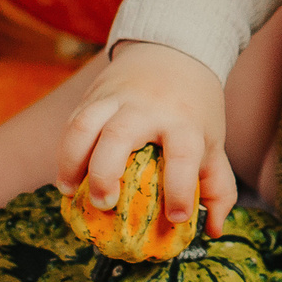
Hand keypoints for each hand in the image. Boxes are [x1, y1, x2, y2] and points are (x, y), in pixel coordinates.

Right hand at [59, 41, 234, 237]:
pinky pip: (72, 122)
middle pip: (120, 135)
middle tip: (104, 204)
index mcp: (185, 121)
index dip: (180, 188)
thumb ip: (217, 187)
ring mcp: (117, 99)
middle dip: (106, 173)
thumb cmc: (193, 108)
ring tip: (69, 192)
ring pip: (84, 125)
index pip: (183, 155)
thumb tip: (212, 231)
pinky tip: (66, 176)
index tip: (176, 217)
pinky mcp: (94, 95)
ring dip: (71, 161)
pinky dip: (64, 151)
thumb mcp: (212, 141)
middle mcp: (149, 108)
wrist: (174, 50)